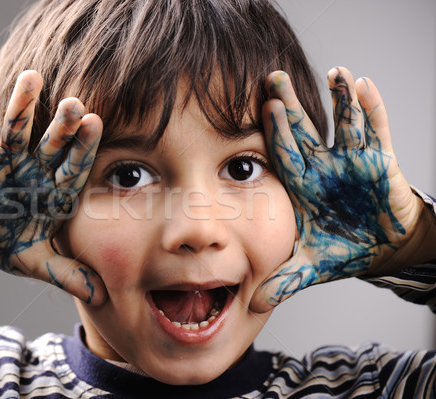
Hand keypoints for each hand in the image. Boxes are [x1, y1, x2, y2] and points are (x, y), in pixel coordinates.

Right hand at [0, 71, 105, 304]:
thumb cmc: (6, 245)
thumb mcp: (34, 261)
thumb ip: (65, 273)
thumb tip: (101, 296)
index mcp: (52, 193)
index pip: (72, 169)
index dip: (82, 150)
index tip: (97, 125)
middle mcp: (35, 171)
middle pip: (50, 145)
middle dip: (60, 126)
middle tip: (75, 103)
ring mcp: (8, 160)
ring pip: (17, 129)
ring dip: (23, 105)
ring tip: (34, 77)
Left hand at [250, 67, 425, 312]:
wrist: (380, 247)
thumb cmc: (341, 247)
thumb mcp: (312, 265)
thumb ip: (286, 279)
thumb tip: (255, 304)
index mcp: (301, 185)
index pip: (284, 155)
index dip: (275, 133)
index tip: (263, 108)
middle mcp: (323, 166)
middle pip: (305, 130)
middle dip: (292, 105)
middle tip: (274, 78)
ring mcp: (352, 160)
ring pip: (344, 124)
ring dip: (340, 99)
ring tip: (336, 72)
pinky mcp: (382, 162)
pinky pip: (379, 132)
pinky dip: (374, 111)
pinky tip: (366, 86)